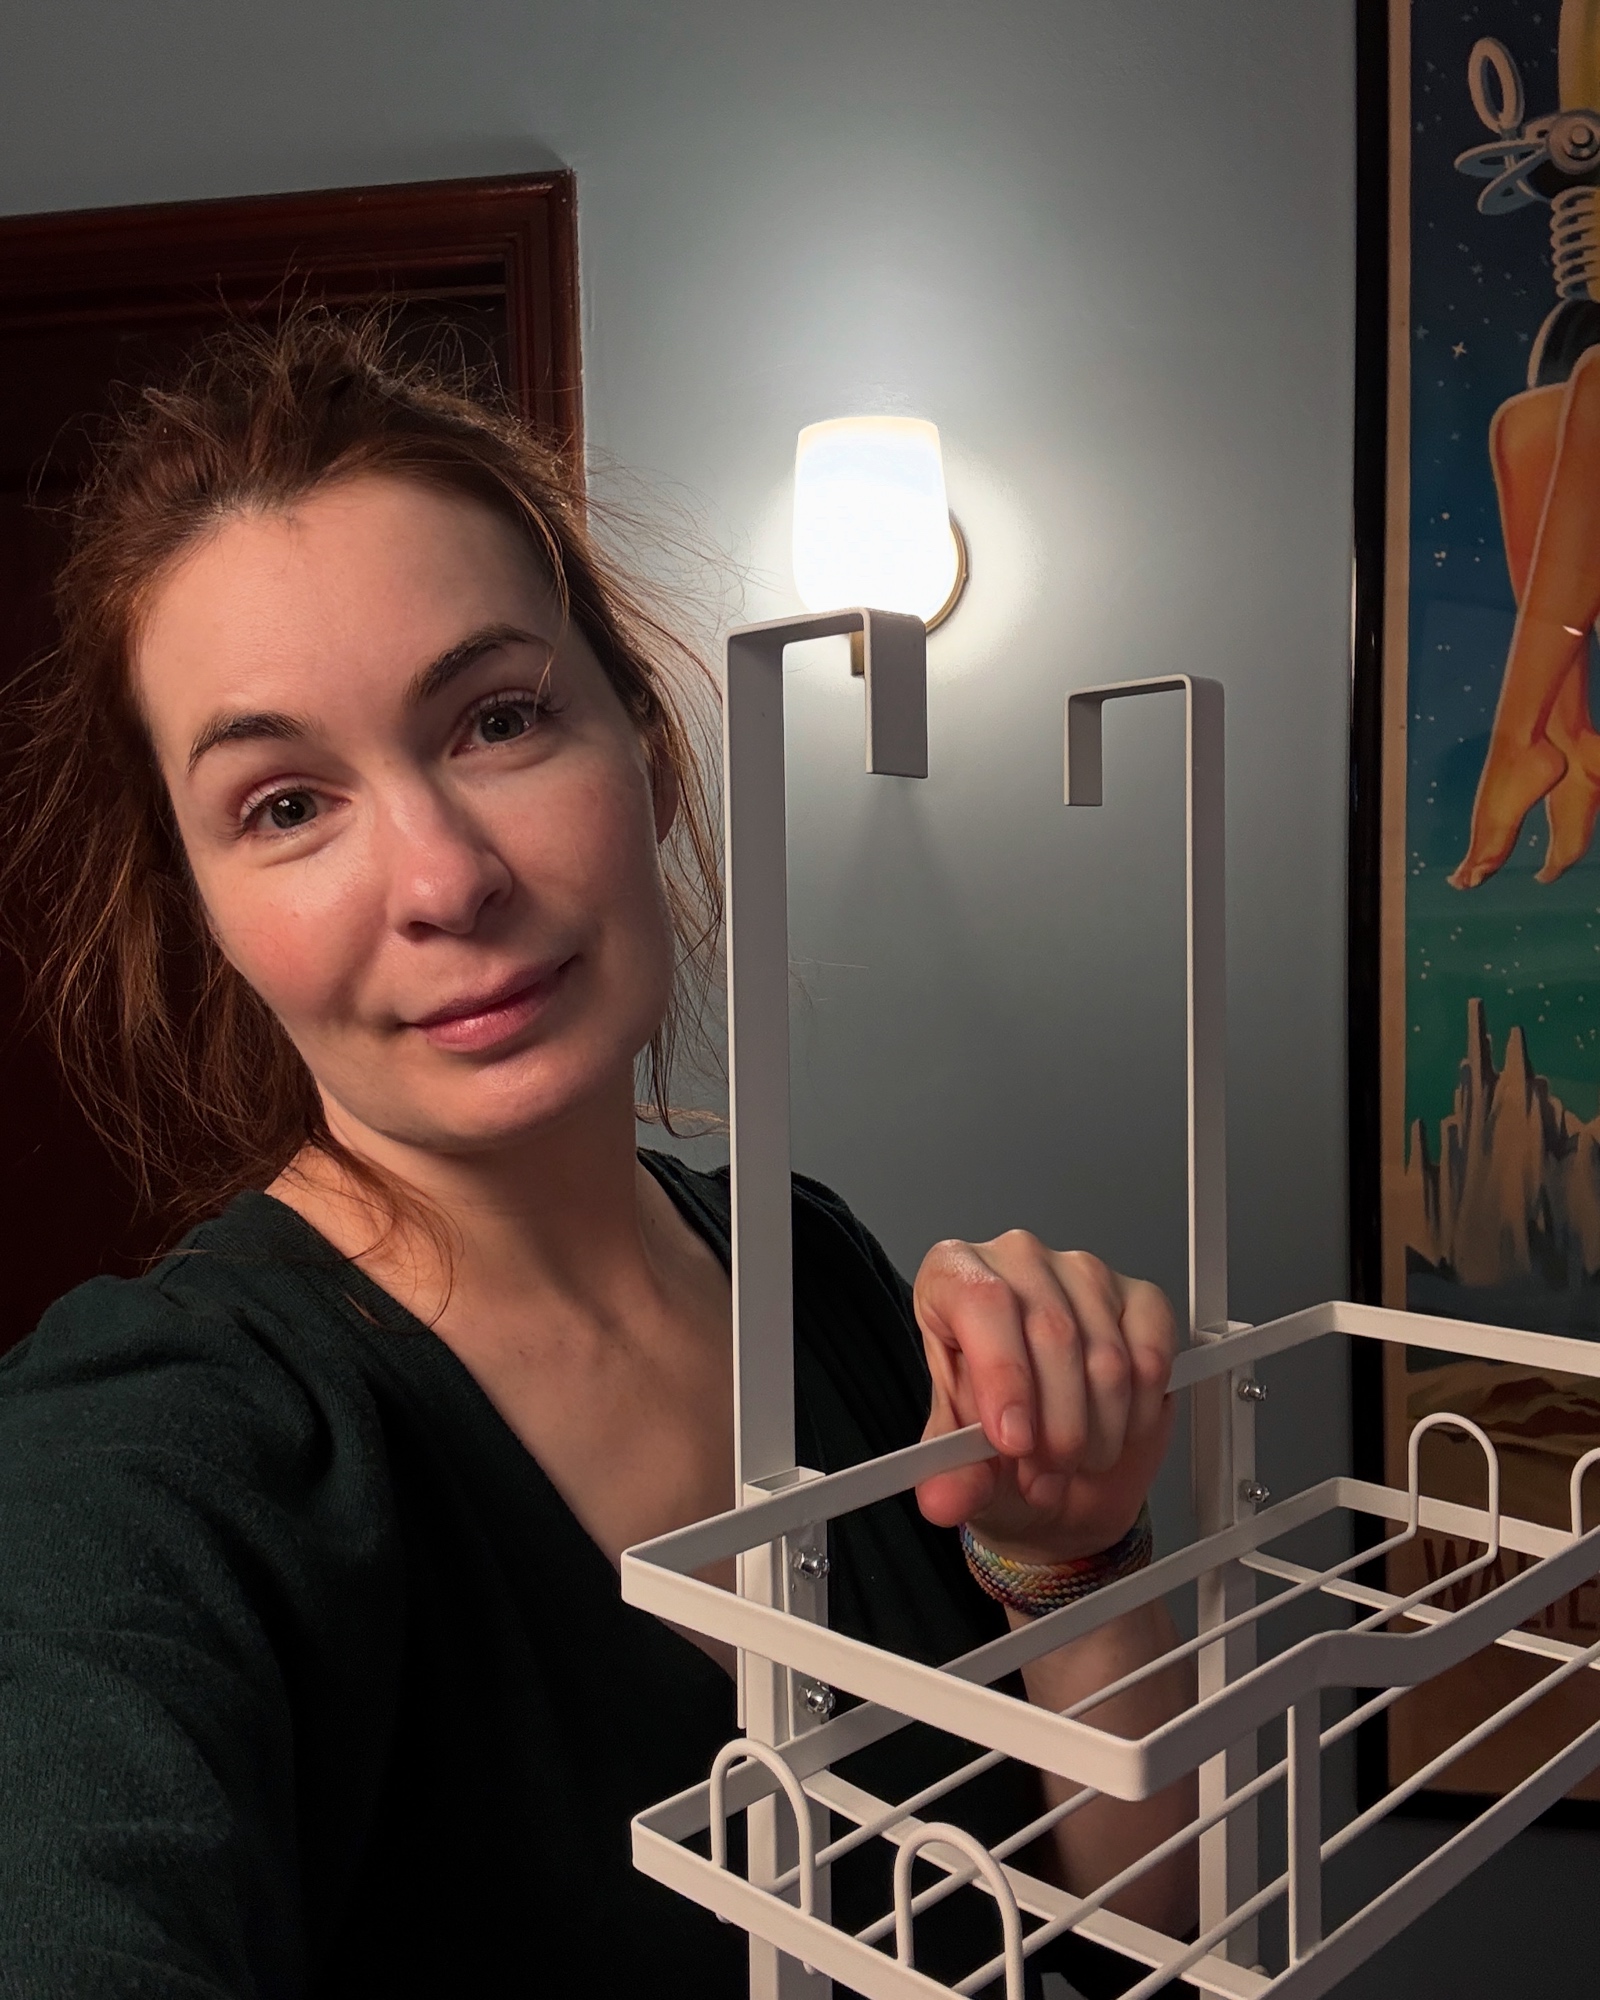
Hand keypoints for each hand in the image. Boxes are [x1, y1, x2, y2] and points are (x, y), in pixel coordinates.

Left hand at [912, 1232, 1177, 1566]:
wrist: (1052, 1459)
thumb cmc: (997, 1441)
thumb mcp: (964, 1465)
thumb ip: (953, 1479)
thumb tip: (944, 1499)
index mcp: (954, 1277)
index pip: (982, 1301)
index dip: (1004, 1376)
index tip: (1013, 1441)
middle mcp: (1018, 1260)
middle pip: (1052, 1332)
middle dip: (1055, 1428)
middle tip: (1044, 1476)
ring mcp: (1084, 1273)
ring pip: (1107, 1356)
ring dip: (1097, 1433)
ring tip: (1072, 1465)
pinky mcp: (1140, 1299)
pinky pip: (1151, 1358)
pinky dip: (1136, 1414)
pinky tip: (1114, 1434)